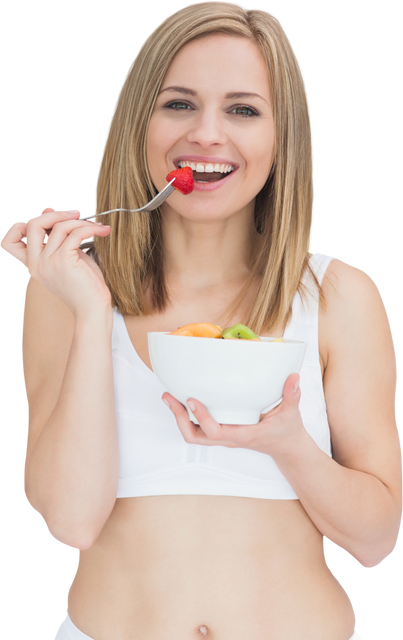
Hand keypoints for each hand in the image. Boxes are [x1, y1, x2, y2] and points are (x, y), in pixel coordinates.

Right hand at [0, 205, 111, 317]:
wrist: (93, 308)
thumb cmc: (84, 285)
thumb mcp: (66, 259)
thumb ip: (59, 240)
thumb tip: (60, 214)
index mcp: (32, 264)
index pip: (8, 241)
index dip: (20, 225)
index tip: (48, 221)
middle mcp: (36, 264)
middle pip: (31, 224)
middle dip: (55, 213)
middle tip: (76, 214)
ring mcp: (48, 263)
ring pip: (59, 226)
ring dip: (81, 222)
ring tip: (97, 226)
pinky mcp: (63, 261)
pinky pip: (75, 233)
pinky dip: (91, 228)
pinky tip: (102, 231)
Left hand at [162, 373, 304, 457]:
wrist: (286, 449)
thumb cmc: (287, 432)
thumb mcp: (291, 414)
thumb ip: (292, 395)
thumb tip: (293, 377)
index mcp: (243, 434)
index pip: (216, 432)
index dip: (201, 417)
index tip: (191, 399)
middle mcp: (229, 438)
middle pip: (195, 437)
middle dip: (179, 418)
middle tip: (169, 397)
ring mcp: (223, 436)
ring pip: (193, 435)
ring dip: (179, 417)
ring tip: (170, 397)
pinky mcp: (222, 432)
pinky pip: (198, 428)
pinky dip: (188, 416)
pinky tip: (184, 399)